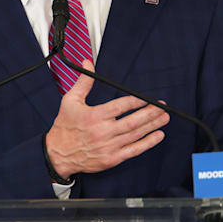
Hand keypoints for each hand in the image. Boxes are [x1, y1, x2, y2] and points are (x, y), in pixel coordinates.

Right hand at [45, 59, 169, 178]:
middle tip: (162, 107)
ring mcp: (109, 146)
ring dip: (152, 125)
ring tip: (164, 118)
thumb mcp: (70, 101)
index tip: (146, 98)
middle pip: (132, 121)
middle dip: (150, 113)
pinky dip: (148, 143)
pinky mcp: (112, 159)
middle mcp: (103, 132)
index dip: (136, 102)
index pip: (120, 106)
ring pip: (136, 134)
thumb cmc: (65, 127)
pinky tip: (158, 135)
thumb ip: (83, 82)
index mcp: (94, 116)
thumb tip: (88, 62)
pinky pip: (134, 150)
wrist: (58, 154)